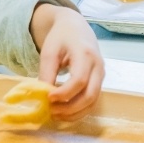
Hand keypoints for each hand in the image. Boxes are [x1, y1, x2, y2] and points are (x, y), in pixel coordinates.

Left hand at [31, 4, 103, 121]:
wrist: (75, 28)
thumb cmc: (61, 37)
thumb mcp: (49, 51)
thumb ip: (46, 72)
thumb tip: (42, 95)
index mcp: (85, 54)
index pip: (79, 80)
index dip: (64, 93)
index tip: (48, 98)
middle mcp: (98, 66)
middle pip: (90, 95)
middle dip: (70, 108)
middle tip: (51, 111)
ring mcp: (101, 75)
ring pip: (93, 102)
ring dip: (75, 113)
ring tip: (55, 115)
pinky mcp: (99, 82)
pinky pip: (93, 101)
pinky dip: (79, 110)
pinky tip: (64, 113)